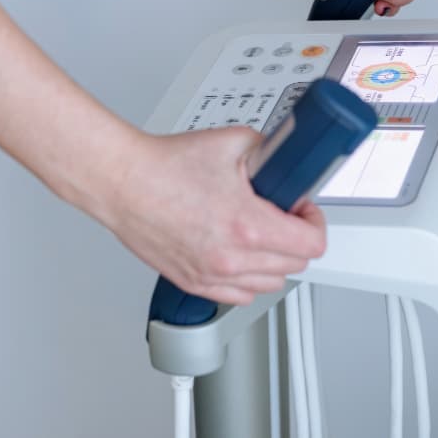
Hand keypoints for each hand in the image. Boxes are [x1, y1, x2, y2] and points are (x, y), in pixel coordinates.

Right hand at [104, 127, 327, 305]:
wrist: (123, 182)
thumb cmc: (164, 166)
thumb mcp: (232, 142)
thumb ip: (268, 150)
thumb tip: (284, 157)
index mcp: (247, 225)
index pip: (311, 244)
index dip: (314, 221)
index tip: (302, 209)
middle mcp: (232, 258)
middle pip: (295, 265)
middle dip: (295, 237)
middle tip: (282, 215)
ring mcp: (212, 275)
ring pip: (270, 285)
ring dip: (274, 261)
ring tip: (260, 235)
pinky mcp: (193, 282)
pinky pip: (240, 296)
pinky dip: (247, 279)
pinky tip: (239, 255)